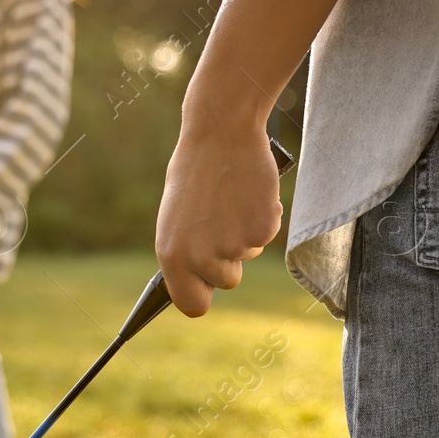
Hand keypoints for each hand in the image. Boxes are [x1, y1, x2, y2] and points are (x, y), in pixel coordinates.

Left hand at [154, 123, 282, 315]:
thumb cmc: (195, 171)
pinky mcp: (261, 231)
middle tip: (221, 221)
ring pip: (248, 255)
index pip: (192, 304)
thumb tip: (199, 278)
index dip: (202, 294)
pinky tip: (249, 192)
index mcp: (172, 255)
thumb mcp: (176, 218)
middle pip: (227, 281)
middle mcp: (201, 258)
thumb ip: (186, 251)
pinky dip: (262, 216)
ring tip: (231, 199)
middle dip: (229, 259)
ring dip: (244, 234)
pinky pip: (267, 234)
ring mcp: (233, 247)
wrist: (221, 133)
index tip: (208, 285)